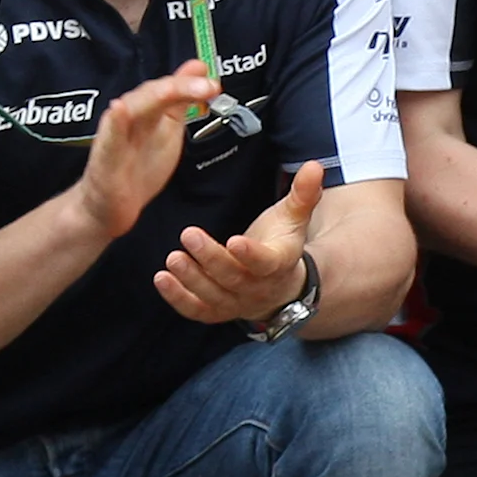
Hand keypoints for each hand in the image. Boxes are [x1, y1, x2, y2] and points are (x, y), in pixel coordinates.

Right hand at [69, 64, 217, 240]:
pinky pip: (109, 138)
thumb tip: (199, 67)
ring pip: (132, 108)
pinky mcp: (105, 159)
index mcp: (148, 113)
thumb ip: (182, 99)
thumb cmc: (138, 166)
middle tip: (208, 86)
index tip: (213, 81)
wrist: (110, 205)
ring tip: (174, 88)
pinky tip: (120, 108)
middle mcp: (130, 119)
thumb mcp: (168, 129)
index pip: (167, 89)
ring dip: (154, 96)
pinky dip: (114, 122)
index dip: (189, 82)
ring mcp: (116, 137)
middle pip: (152, 94)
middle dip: (179, 86)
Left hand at [156, 158, 321, 326]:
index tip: (234, 240)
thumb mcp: (293, 218)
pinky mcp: (216, 311)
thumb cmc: (281, 244)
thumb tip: (314, 166)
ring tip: (173, 258)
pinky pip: (196, 310)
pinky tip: (161, 278)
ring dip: (191, 278)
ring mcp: (236, 302)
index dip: (251, 255)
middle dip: (210, 258)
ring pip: (213, 295)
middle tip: (189, 235)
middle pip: (234, 278)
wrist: (280, 286)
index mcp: (279, 264)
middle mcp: (258, 288)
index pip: (266, 263)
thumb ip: (303, 194)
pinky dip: (177, 298)